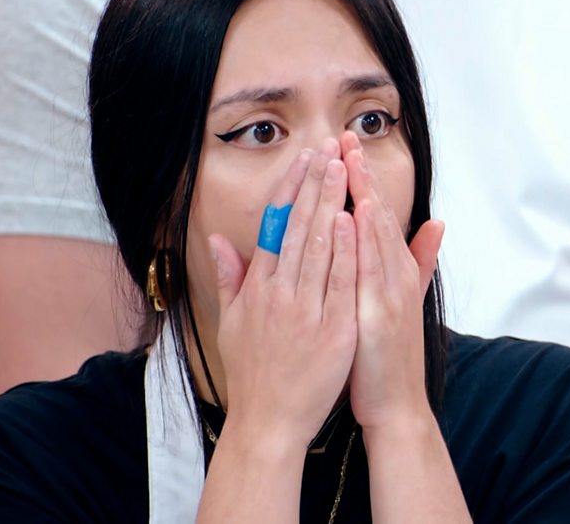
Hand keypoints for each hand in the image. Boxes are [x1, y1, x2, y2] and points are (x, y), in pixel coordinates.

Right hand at [207, 138, 358, 449]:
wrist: (268, 422)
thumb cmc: (252, 374)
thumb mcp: (230, 323)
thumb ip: (229, 279)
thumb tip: (218, 241)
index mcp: (259, 288)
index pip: (276, 226)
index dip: (291, 189)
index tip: (305, 159)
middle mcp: (280, 293)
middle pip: (298, 227)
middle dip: (315, 184)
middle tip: (329, 147)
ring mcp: (305, 310)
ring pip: (319, 247)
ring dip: (331, 204)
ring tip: (343, 169)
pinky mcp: (331, 330)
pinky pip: (339, 282)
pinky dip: (344, 251)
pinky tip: (351, 221)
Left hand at [340, 131, 444, 431]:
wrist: (396, 404)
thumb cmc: (389, 356)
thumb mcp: (404, 300)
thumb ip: (418, 261)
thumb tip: (436, 224)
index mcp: (395, 271)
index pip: (377, 215)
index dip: (363, 179)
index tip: (346, 146)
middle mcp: (396, 275)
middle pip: (378, 216)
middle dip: (361, 175)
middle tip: (346, 137)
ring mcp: (390, 293)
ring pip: (376, 235)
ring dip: (363, 195)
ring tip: (350, 160)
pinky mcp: (380, 314)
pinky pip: (370, 270)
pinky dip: (364, 240)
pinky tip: (355, 214)